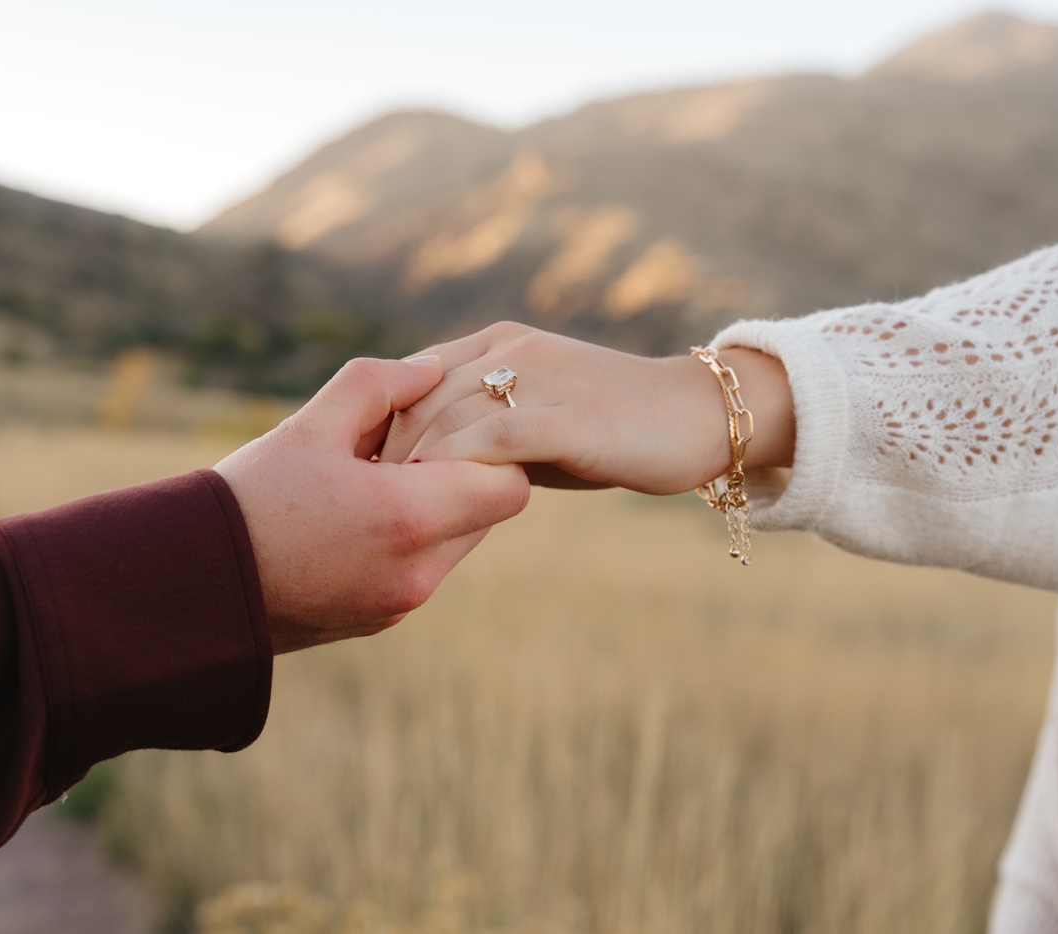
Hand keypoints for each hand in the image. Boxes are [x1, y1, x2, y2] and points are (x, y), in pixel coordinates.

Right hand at [215, 356, 529, 654]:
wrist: (190, 587)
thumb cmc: (248, 499)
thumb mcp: (309, 425)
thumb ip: (378, 384)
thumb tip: (430, 370)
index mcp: (409, 520)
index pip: (509, 486)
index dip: (490, 450)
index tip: (445, 427)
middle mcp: (418, 573)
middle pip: (487, 514)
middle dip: (459, 474)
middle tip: (401, 446)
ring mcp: (402, 604)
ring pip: (456, 543)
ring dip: (433, 508)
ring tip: (369, 480)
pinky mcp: (380, 620)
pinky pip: (422, 570)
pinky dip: (406, 540)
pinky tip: (351, 517)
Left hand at [378, 323, 794, 494]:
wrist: (700, 416)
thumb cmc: (616, 429)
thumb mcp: (539, 421)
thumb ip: (488, 432)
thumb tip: (427, 473)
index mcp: (500, 343)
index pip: (413, 375)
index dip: (379, 424)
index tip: (357, 473)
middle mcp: (512, 350)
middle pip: (418, 396)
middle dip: (382, 450)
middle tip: (359, 501)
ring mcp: (540, 378)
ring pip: (447, 417)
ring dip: (409, 466)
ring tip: (386, 510)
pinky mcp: (565, 415)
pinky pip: (490, 441)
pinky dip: (455, 470)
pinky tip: (437, 502)